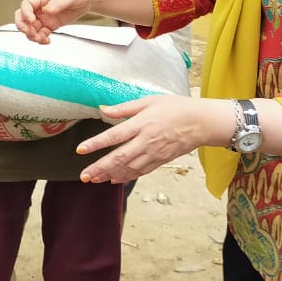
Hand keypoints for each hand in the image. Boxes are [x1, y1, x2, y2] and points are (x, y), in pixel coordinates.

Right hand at [15, 0, 94, 43]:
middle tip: (30, 32)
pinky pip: (41, 33)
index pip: (27, 4)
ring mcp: (45, 17)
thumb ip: (58, 3)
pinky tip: (46, 41)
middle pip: (23, 16)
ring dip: (32, 35)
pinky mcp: (51, 25)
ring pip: (31, 28)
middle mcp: (41, 7)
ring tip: (40, 39)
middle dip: (23, 26)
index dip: (25, 13)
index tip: (31, 20)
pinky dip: (41, 39)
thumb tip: (47, 10)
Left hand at [76, 94, 212, 183]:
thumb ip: (124, 107)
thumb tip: (102, 109)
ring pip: (129, 168)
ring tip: (94, 179)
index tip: (80, 150)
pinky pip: (140, 171)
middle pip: (119, 158)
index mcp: (142, 124)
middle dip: (99, 167)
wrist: (201, 122)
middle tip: (84, 176)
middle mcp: (146, 141)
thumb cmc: (175, 107)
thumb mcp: (148, 101)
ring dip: (110, 174)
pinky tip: (114, 179)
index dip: (96, 144)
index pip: (114, 136)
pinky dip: (126, 176)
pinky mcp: (160, 160)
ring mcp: (154, 153)